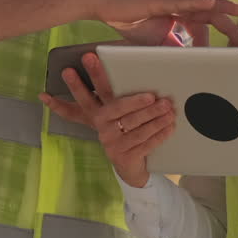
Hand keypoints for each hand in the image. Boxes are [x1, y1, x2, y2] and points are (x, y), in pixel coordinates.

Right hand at [39, 52, 175, 187]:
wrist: (131, 168)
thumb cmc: (126, 132)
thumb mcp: (117, 115)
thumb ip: (118, 96)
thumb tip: (127, 74)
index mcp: (96, 112)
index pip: (82, 97)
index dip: (74, 85)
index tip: (68, 70)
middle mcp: (101, 126)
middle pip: (115, 107)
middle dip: (132, 100)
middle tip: (147, 93)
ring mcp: (111, 142)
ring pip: (135, 124)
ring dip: (153, 115)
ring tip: (167, 106)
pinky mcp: (123, 156)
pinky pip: (144, 141)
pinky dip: (159, 132)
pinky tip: (169, 125)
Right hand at [70, 0, 237, 46]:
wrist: (106, 2)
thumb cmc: (129, 18)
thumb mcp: (156, 40)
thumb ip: (173, 47)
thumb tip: (187, 60)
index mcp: (181, 11)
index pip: (209, 22)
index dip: (224, 34)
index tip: (237, 48)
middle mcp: (180, 1)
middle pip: (211, 13)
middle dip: (230, 26)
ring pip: (202, 2)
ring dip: (221, 8)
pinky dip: (198, 1)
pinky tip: (211, 4)